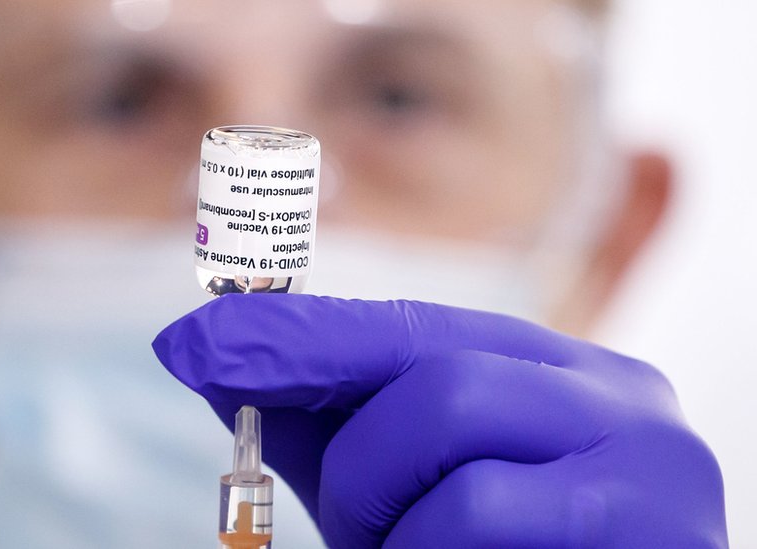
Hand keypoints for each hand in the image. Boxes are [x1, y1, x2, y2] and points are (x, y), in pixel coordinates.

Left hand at [153, 294, 726, 547]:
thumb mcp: (399, 494)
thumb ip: (323, 425)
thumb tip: (206, 349)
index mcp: (554, 372)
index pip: (414, 326)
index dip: (299, 335)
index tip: (195, 341)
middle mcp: (615, 394)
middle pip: (439, 373)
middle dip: (359, 460)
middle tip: (357, 532)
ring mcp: (651, 458)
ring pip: (453, 424)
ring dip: (389, 514)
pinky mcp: (659, 528)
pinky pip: (479, 516)